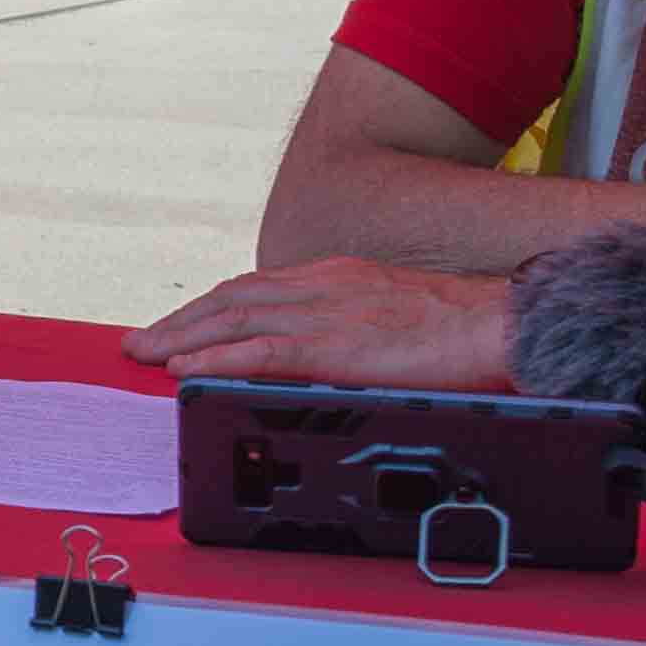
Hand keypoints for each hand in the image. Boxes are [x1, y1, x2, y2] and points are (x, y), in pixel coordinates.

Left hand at [125, 257, 518, 389]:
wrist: (505, 326)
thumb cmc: (468, 330)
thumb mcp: (401, 319)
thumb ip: (360, 332)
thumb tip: (336, 360)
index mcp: (342, 276)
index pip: (260, 288)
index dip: (213, 307)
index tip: (182, 323)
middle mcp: (326, 285)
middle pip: (234, 297)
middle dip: (183, 319)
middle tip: (140, 339)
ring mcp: (329, 311)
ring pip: (235, 319)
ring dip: (182, 336)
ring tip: (144, 353)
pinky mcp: (336, 343)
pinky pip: (260, 350)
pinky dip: (215, 358)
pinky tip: (185, 368)